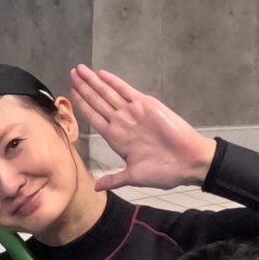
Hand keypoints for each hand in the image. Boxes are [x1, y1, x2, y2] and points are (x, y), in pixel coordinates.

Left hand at [68, 63, 217, 191]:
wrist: (189, 162)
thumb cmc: (164, 171)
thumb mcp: (134, 177)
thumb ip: (114, 179)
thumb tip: (96, 189)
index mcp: (117, 139)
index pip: (94, 118)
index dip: (82, 105)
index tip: (70, 94)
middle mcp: (122, 122)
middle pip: (98, 101)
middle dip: (84, 88)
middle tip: (71, 73)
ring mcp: (133, 112)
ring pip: (108, 93)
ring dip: (93, 82)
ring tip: (79, 70)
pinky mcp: (146, 105)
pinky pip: (126, 90)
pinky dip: (113, 82)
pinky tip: (100, 74)